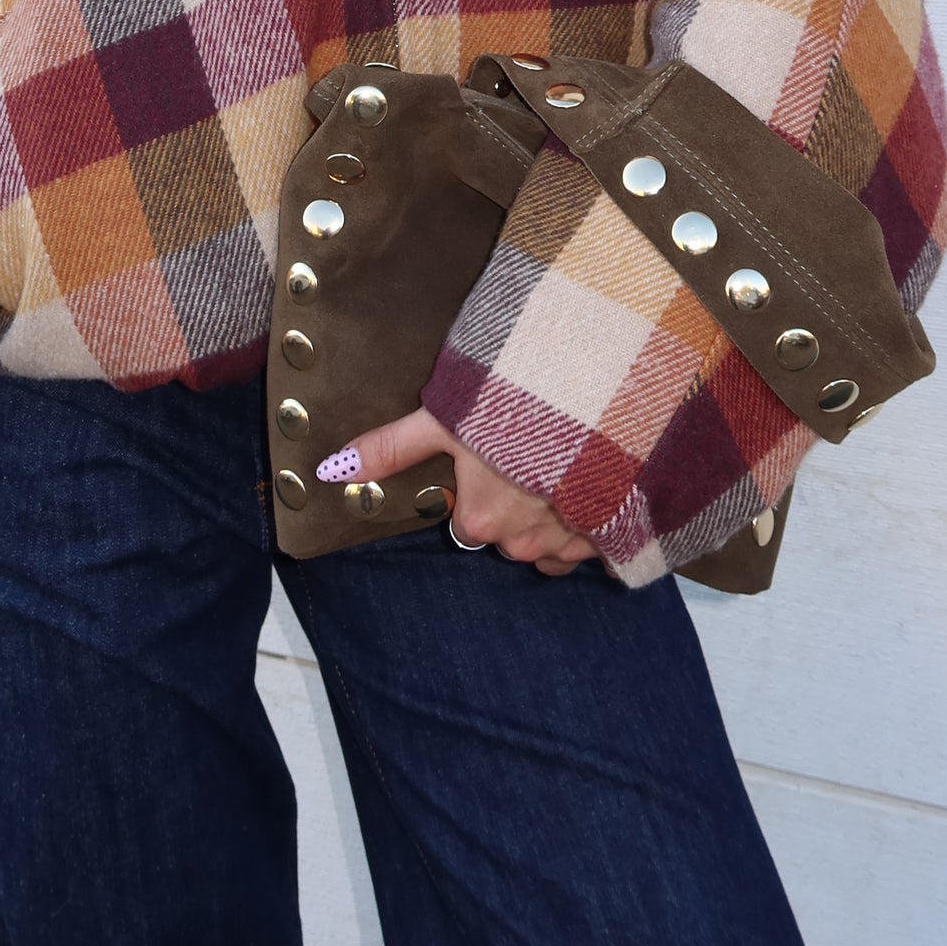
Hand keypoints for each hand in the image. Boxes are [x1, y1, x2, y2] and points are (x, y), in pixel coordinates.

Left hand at [317, 409, 600, 577]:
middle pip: (508, 533)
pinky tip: (596, 490)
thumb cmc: (519, 405)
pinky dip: (594, 526)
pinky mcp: (614, 538)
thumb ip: (391, 447)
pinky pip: (596, 547)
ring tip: (562, 465)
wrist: (604, 398)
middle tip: (527, 453)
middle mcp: (524, 541)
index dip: (477, 487)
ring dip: (555, 514)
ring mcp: (572, 542)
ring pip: (551, 543)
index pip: (466, 521)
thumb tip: (332, 469)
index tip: (492, 455)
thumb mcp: (446, 417)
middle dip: (515, 502)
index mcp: (482, 519)